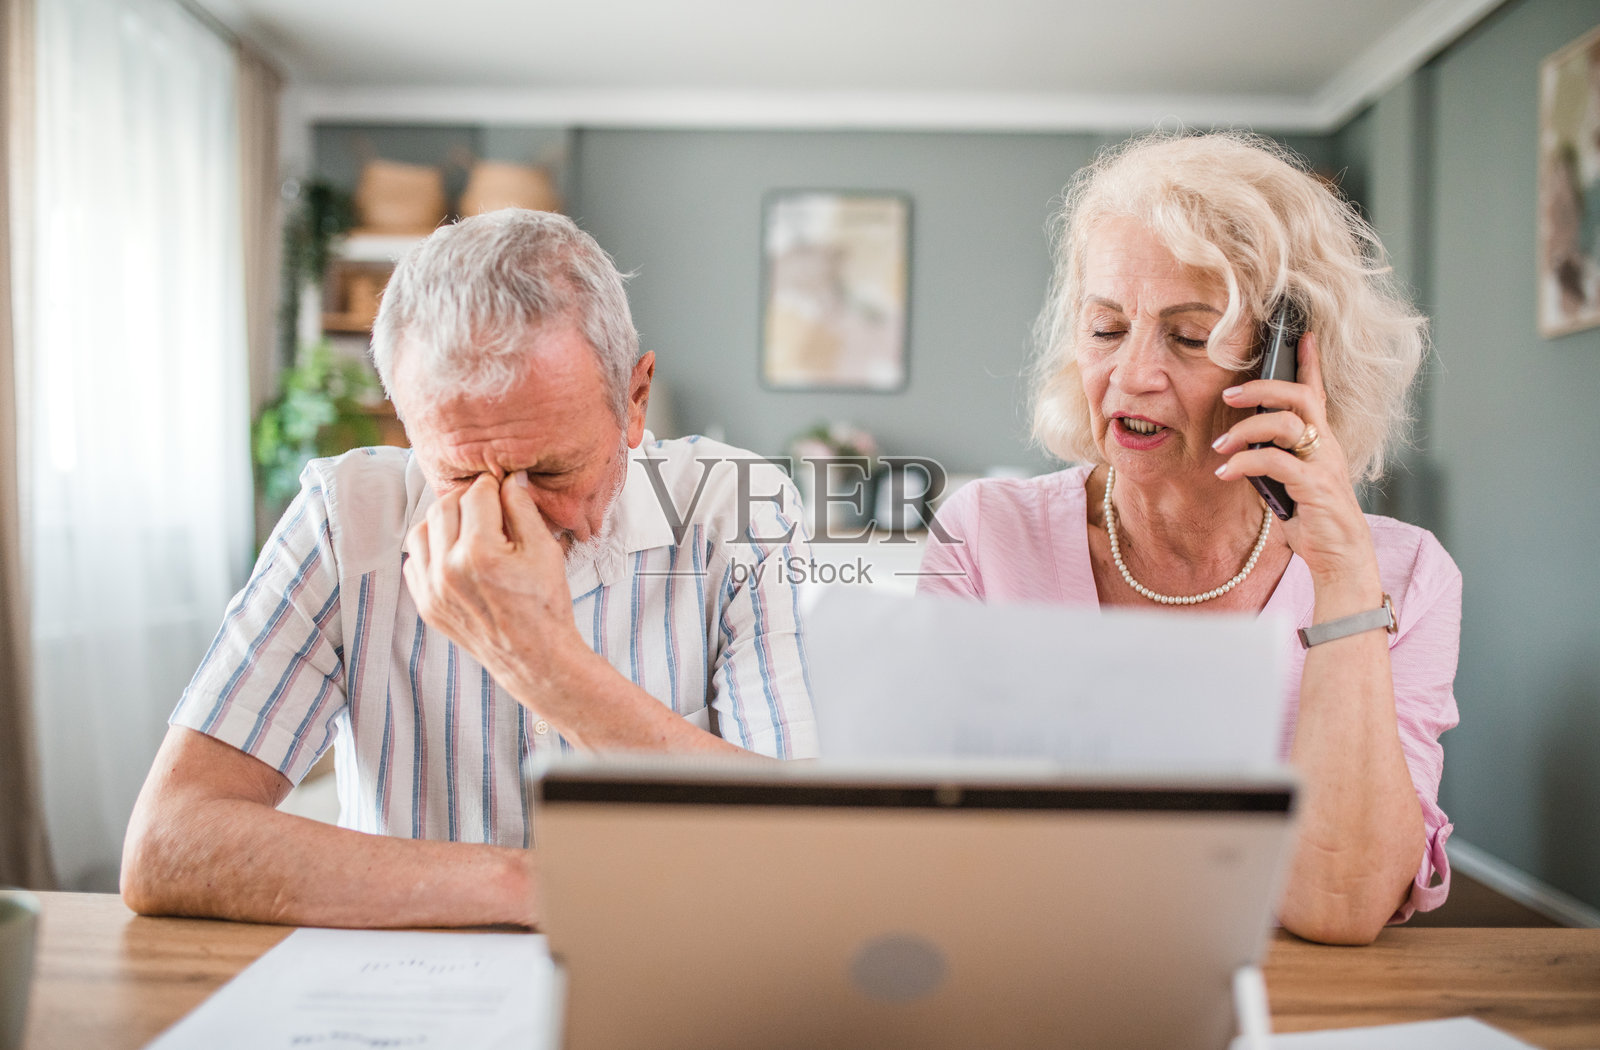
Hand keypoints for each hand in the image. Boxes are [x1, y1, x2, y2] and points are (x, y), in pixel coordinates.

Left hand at [402, 473, 584, 702]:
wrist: (536, 657)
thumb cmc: (545, 604)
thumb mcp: (544, 550)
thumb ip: (522, 508)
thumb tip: (509, 479)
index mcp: (480, 553)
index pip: (476, 495)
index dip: (492, 484)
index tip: (501, 483)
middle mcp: (448, 570)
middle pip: (444, 507)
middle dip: (466, 497)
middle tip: (487, 500)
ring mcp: (432, 590)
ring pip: (420, 531)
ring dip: (443, 520)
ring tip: (468, 525)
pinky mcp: (426, 605)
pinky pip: (414, 561)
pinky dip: (431, 549)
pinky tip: (455, 552)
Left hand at [1211, 332, 1379, 593]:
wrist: (1340, 555)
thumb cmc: (1312, 515)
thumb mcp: (1291, 479)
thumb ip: (1275, 455)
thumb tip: (1243, 441)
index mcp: (1322, 439)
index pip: (1317, 392)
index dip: (1310, 362)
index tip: (1302, 334)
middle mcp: (1326, 445)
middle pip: (1299, 398)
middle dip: (1262, 389)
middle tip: (1229, 393)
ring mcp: (1323, 463)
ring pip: (1286, 425)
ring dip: (1246, 430)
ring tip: (1219, 445)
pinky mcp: (1314, 486)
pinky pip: (1275, 462)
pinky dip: (1245, 463)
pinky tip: (1225, 473)